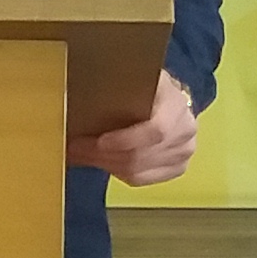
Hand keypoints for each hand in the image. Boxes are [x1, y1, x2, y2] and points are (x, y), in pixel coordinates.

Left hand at [68, 70, 198, 187]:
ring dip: (105, 165)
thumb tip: (71, 101)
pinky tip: (103, 162)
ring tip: (82, 155)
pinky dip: (118, 173)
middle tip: (74, 149)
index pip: (156, 130)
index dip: (125, 140)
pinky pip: (142, 180)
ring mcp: (185, 151)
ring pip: (138, 171)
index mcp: (175, 102)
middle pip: (141, 155)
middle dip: (102, 155)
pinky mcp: (178, 168)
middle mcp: (186, 129)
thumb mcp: (131, 77)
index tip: (97, 141)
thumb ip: (113, 86)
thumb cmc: (143, 86)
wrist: (167, 98)